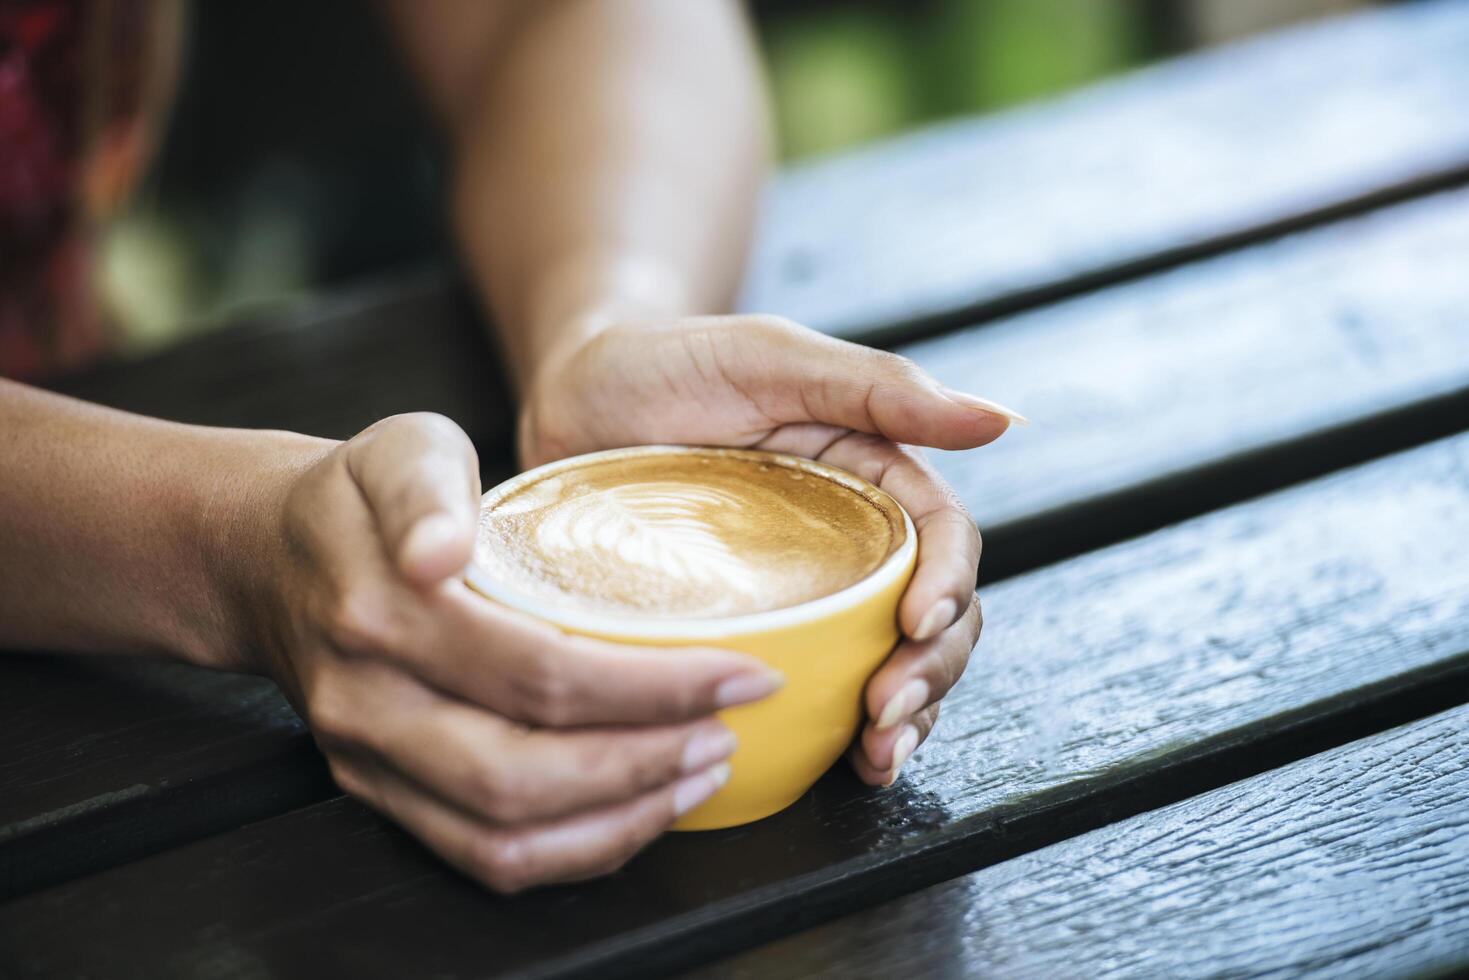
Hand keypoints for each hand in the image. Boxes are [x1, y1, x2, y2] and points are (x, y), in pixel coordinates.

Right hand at [238, 413, 781, 891]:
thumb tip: (440, 548)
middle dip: (646, 762)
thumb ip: (426, 488)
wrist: (267, 558)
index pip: (536, 671)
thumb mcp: (397, 449)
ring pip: (503, 838)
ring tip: (703, 772)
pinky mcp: (381, 795)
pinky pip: (483, 857)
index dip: (652, 685)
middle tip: (731, 728)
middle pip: (522, 774)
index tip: (741, 669)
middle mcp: (368, 704)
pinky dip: (576, 850)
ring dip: (620, 820)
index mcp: (380, 613)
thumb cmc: (359, 497)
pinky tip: (642, 808)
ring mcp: (369, 762)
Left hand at [520, 315, 1021, 785]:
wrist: (568, 399)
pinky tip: (845, 764)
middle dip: (930, 671)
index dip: (947, 585)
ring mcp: (805, 592)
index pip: (941, 537)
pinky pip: (814, 685)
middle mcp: (850, 540)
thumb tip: (998, 420)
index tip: (916, 623)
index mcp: (870, 475)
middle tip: (885, 713)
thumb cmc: (667, 363)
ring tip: (876, 758)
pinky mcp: (752, 632)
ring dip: (904, 718)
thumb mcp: (769, 359)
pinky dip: (842, 732)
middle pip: (932, 615)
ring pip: (889, 661)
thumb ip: (878, 387)